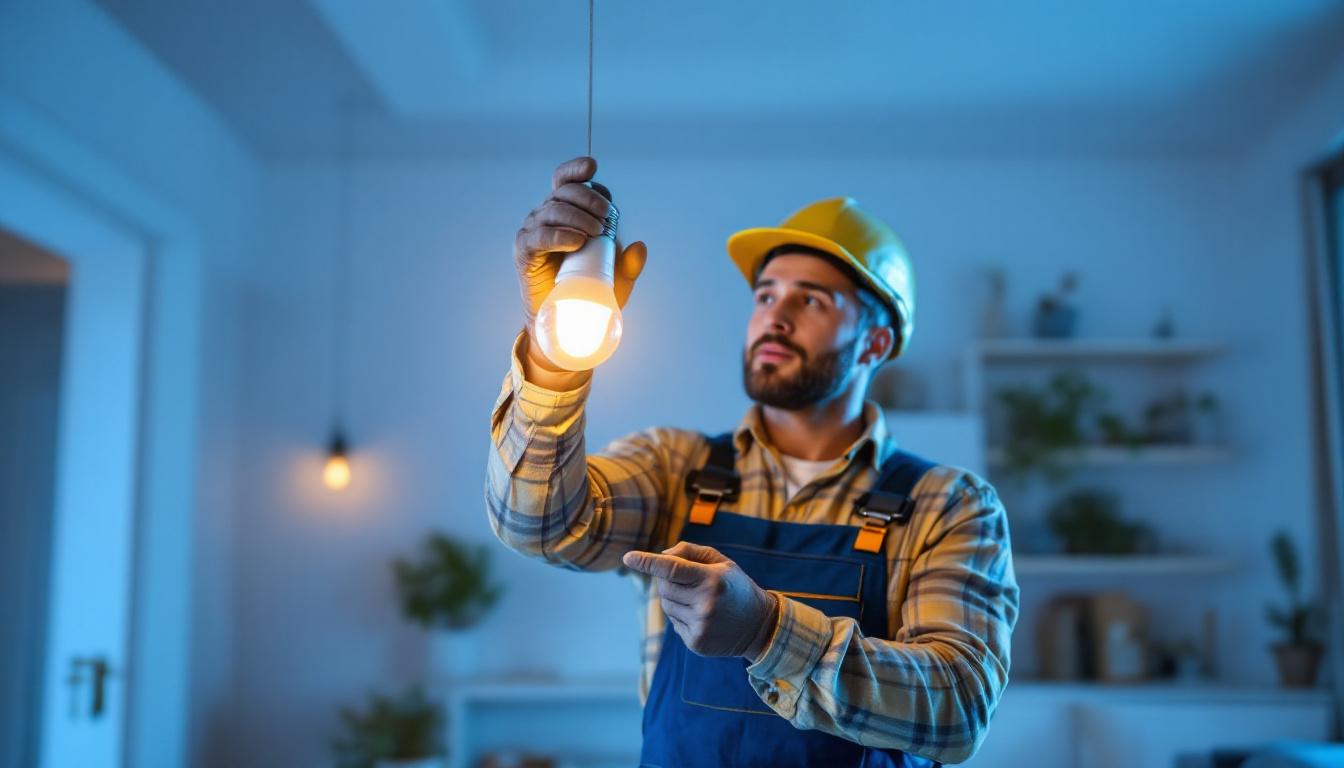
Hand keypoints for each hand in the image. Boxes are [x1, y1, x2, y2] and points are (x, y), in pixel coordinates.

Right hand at [514, 156, 647, 343]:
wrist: (566, 321)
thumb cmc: (590, 293)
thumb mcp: (617, 278)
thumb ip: (629, 264)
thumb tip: (640, 248)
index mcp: (568, 212)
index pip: (567, 180)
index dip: (577, 170)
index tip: (592, 169)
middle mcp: (548, 216)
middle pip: (564, 191)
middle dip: (588, 198)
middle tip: (606, 217)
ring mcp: (534, 231)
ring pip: (553, 210)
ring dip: (577, 217)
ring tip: (595, 233)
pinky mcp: (524, 251)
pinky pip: (539, 236)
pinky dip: (559, 235)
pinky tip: (576, 240)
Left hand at [622, 542, 780, 659]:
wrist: (759, 625)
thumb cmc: (735, 586)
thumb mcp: (721, 562)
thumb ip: (690, 552)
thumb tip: (660, 556)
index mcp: (712, 579)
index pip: (672, 568)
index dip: (647, 562)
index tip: (628, 557)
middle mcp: (706, 604)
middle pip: (663, 588)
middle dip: (668, 581)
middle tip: (688, 582)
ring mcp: (700, 626)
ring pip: (666, 606)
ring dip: (675, 599)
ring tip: (699, 601)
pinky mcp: (696, 643)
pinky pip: (674, 623)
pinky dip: (681, 617)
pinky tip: (702, 617)